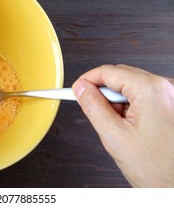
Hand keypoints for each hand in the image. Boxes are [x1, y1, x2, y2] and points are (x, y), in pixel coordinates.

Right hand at [72, 64, 173, 186]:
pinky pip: (145, 96)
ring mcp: (171, 97)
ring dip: (118, 102)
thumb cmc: (160, 169)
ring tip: (118, 127)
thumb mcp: (114, 136)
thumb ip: (92, 106)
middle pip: (121, 77)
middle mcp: (166, 88)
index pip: (109, 72)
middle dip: (103, 92)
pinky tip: (131, 127)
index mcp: (152, 90)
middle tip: (91, 109)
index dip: (87, 80)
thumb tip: (81, 89)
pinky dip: (132, 107)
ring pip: (132, 87)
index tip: (76, 89)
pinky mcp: (172, 106)